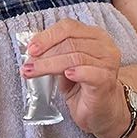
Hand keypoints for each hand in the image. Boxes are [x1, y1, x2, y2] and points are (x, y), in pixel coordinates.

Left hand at [21, 17, 127, 137]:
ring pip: (75, 57)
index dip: (47, 36)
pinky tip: (66, 75)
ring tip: (32, 72)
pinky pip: (90, 73)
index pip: (68, 27)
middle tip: (28, 63)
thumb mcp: (66, 65)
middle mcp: (104, 46)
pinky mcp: (107, 81)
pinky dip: (76, 72)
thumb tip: (32, 49)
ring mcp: (108, 63)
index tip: (31, 48)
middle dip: (45, 53)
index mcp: (94, 36)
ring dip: (49, 65)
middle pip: (70, 42)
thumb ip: (55, 53)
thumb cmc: (83, 86)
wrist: (103, 110)